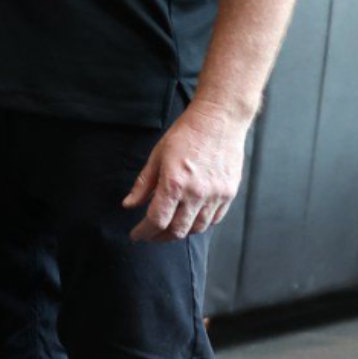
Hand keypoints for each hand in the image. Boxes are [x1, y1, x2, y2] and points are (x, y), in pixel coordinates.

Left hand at [123, 101, 248, 241]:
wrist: (218, 121)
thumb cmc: (184, 135)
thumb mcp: (156, 156)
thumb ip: (142, 184)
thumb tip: (128, 205)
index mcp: (174, 183)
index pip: (157, 220)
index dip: (144, 232)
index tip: (136, 235)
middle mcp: (197, 194)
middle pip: (177, 230)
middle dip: (160, 237)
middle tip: (150, 235)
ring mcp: (216, 195)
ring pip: (196, 228)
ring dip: (180, 232)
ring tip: (168, 229)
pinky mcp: (229, 194)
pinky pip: (214, 219)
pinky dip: (200, 224)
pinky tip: (190, 220)